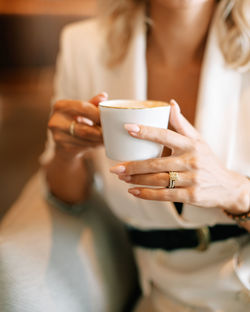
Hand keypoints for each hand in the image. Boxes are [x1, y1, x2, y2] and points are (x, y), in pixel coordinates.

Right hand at [48, 92, 106, 156]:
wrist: (63, 143)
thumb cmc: (75, 121)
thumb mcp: (81, 110)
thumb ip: (92, 103)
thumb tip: (104, 96)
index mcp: (60, 106)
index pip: (83, 107)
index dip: (98, 113)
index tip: (109, 117)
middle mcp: (56, 121)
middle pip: (85, 128)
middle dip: (101, 130)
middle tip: (112, 130)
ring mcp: (59, 137)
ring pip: (86, 138)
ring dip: (100, 138)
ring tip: (110, 136)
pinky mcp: (64, 148)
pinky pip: (86, 146)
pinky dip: (96, 144)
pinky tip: (102, 142)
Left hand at [110, 100, 249, 213]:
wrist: (227, 186)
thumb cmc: (207, 160)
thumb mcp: (198, 140)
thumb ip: (182, 124)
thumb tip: (170, 103)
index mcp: (190, 145)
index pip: (165, 135)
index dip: (146, 131)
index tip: (128, 128)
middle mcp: (191, 161)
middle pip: (156, 163)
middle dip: (133, 166)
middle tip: (115, 167)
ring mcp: (191, 179)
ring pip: (158, 180)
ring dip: (137, 180)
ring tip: (121, 177)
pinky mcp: (191, 196)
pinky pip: (165, 195)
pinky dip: (147, 194)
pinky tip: (133, 191)